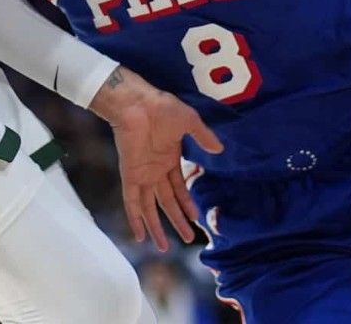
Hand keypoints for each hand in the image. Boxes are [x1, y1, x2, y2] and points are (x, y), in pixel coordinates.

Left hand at [90, 68, 224, 250]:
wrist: (137, 103)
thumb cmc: (162, 107)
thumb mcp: (190, 122)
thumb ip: (204, 137)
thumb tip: (220, 150)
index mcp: (169, 159)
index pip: (179, 189)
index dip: (187, 204)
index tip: (195, 219)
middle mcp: (155, 171)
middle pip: (167, 203)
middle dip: (177, 222)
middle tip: (188, 240)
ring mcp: (142, 174)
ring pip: (150, 208)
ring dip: (157, 227)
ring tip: (164, 248)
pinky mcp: (130, 174)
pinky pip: (131, 202)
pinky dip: (135, 218)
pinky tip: (139, 235)